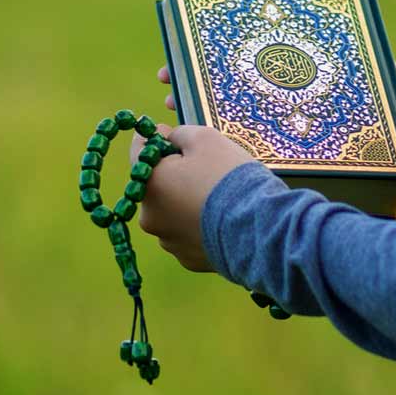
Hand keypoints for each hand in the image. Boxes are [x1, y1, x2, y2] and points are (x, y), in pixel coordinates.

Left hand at [138, 65, 256, 272]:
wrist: (257, 228)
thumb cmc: (228, 177)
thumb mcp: (205, 138)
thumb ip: (178, 133)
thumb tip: (163, 137)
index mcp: (148, 185)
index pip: (138, 151)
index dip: (155, 139)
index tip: (170, 133)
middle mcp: (150, 218)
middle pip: (157, 186)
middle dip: (175, 174)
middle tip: (205, 168)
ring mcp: (169, 242)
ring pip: (173, 212)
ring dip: (187, 202)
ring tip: (218, 197)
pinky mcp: (189, 261)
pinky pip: (189, 234)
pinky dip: (200, 225)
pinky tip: (222, 219)